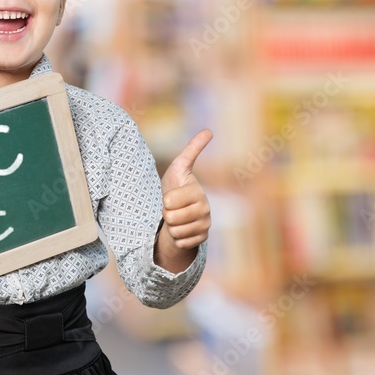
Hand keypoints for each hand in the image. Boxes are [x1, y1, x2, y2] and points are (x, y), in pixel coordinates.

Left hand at [156, 129, 212, 270]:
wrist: (178, 211)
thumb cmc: (177, 186)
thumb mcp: (180, 167)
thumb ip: (192, 150)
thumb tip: (209, 131)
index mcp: (198, 192)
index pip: (169, 202)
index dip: (165, 200)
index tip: (171, 196)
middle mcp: (205, 209)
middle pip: (171, 218)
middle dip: (166, 214)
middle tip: (173, 208)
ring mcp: (205, 225)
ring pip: (175, 231)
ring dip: (171, 226)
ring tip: (177, 218)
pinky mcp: (202, 239)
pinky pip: (180, 243)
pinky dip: (176, 238)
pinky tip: (182, 230)